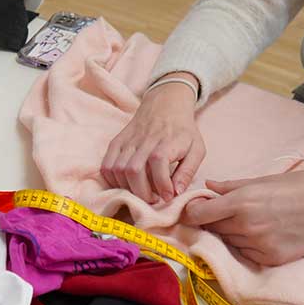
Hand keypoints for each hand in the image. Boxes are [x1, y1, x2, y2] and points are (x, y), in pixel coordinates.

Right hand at [101, 75, 204, 202]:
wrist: (165, 105)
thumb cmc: (183, 131)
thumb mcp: (196, 149)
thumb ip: (188, 171)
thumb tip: (176, 192)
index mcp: (166, 142)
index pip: (158, 164)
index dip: (162, 184)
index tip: (167, 196)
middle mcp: (144, 141)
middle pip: (134, 170)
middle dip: (142, 192)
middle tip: (152, 199)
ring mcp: (127, 141)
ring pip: (118, 169)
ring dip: (127, 187)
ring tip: (140, 192)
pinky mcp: (116, 142)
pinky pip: (106, 164)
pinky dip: (112, 179)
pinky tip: (125, 184)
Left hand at [183, 171, 303, 265]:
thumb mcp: (265, 180)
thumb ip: (232, 187)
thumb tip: (208, 187)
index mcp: (242, 202)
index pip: (198, 214)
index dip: (192, 212)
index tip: (193, 210)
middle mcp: (247, 226)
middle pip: (211, 229)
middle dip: (212, 222)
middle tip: (222, 214)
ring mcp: (259, 246)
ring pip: (228, 243)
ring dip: (229, 235)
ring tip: (248, 222)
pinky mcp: (272, 260)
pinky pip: (246, 254)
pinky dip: (246, 246)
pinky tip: (261, 234)